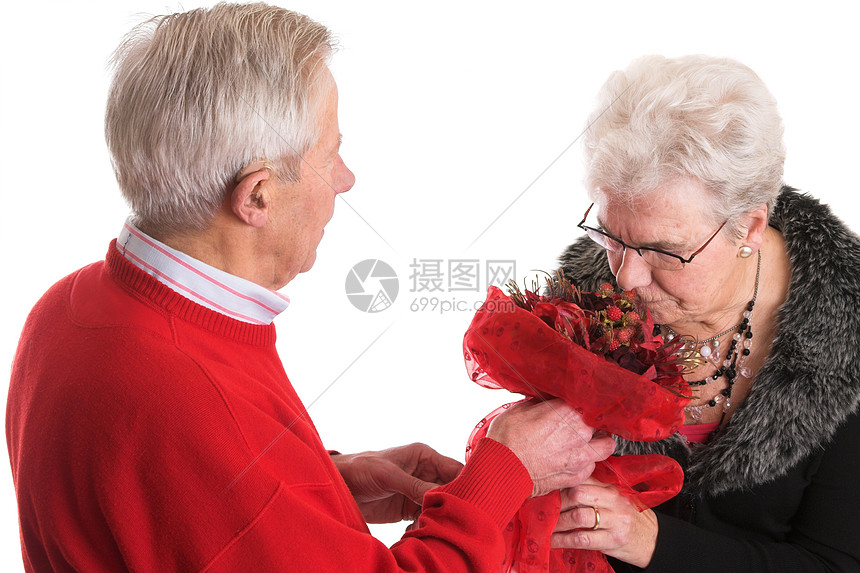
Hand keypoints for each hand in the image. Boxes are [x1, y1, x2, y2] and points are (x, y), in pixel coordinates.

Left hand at [331, 443, 462, 523]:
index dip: (464, 482)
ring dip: (439, 516)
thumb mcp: (389, 475)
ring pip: (440, 506)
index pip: (454, 468)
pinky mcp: (409, 508)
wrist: (341, 485)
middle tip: (453, 516)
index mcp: (424, 457)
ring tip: (435, 525)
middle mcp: (425, 473)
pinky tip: (420, 530)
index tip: (468, 499)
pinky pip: (426, 517)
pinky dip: (426, 525)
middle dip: (452, 503)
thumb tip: (440, 496)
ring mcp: (418, 491)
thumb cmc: (362, 468)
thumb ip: (415, 486)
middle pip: (450, 489)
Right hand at [487, 398, 614, 496]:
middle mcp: (580, 431)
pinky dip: (585, 464)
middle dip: (588, 425)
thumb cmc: (507, 439)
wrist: (501, 468)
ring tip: (584, 445)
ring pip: (605, 445)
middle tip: (576, 429)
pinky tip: (572, 461)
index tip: (573, 412)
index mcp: (568, 411)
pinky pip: (592, 466)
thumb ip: (541, 404)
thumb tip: (547, 402)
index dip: (578, 409)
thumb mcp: (520, 409)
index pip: (584, 404)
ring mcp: (582, 455)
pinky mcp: (578, 475)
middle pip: (598, 424)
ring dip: (597, 444)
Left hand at [552, 478, 658, 567]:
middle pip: (578, 494)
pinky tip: (553, 541)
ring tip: (545, 526)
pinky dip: (564, 540)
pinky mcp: (613, 540)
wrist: (650, 539)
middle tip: (543, 508)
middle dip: (557, 502)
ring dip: (557, 523)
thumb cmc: (624, 516)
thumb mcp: (612, 498)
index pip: (583, 477)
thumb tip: (560, 483)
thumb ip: (592, 489)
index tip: (546, 488)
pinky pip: (582, 539)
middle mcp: (613, 501)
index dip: (562, 483)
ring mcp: (615, 521)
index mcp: (610, 487)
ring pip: (578, 517)